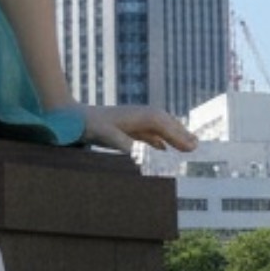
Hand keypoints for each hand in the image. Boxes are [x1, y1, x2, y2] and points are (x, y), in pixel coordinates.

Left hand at [76, 104, 193, 153]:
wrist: (73, 117)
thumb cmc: (90, 126)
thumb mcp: (106, 136)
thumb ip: (124, 144)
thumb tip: (141, 155)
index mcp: (138, 116)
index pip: (163, 125)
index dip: (178, 135)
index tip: (191, 147)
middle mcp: (139, 115)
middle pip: (165, 123)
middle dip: (180, 134)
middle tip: (196, 147)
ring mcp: (133, 120)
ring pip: (158, 127)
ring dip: (172, 135)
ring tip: (187, 147)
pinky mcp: (126, 126)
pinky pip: (148, 132)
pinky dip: (159, 139)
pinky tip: (162, 149)